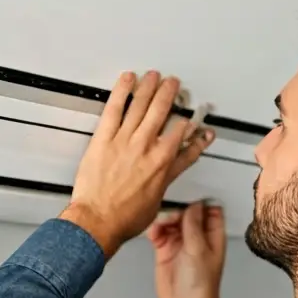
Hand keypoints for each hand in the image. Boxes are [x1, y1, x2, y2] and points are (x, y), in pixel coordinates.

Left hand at [61, 70, 214, 257]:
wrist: (98, 221)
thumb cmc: (124, 218)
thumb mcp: (156, 200)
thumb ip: (166, 179)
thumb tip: (169, 173)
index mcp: (163, 165)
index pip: (185, 140)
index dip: (195, 130)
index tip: (200, 123)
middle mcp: (147, 149)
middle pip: (164, 113)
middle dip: (171, 94)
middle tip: (174, 84)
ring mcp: (126, 141)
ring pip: (142, 106)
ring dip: (150, 87)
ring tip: (155, 76)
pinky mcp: (104, 139)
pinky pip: (114, 109)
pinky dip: (122, 91)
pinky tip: (128, 79)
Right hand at [147, 201, 230, 297]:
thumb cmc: (200, 284)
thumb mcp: (198, 249)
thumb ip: (194, 225)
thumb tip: (194, 204)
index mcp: (212, 235)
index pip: (210, 210)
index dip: (200, 202)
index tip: (188, 196)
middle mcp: (197, 237)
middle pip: (186, 213)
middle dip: (177, 210)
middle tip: (170, 216)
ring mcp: (180, 244)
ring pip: (171, 221)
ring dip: (164, 219)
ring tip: (160, 227)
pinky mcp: (164, 251)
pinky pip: (158, 233)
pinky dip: (154, 230)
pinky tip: (153, 234)